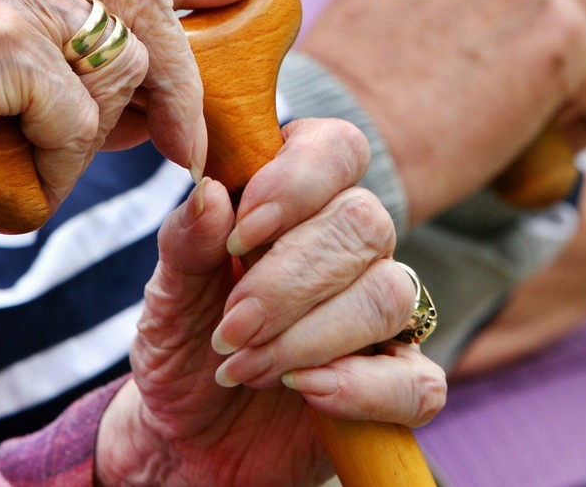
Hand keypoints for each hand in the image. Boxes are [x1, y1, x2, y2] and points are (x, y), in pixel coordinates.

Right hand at [0, 0, 265, 218]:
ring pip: (122, 68)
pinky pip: (83, 117)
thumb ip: (85, 82)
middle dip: (181, 84)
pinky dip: (61, 164)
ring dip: (91, 141)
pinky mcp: (3, 43)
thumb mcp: (14, 97)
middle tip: (189, 146)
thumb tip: (168, 102)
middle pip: (145, 7)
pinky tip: (11, 172)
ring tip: (28, 163)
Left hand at [95, 118, 444, 486]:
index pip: (338, 149)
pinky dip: (362, 388)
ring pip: (391, 295)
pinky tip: (306, 391)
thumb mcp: (166, 296)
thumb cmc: (183, 347)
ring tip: (247, 367)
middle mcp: (351, 248)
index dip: (299, 182)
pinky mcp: (397, 384)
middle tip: (231, 328)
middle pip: (365, 223)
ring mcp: (382, 316)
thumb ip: (186, 243)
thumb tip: (210, 195)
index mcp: (300, 202)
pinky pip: (419, 381)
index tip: (242, 234)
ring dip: (311, 336)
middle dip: (290, 280)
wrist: (186, 436)